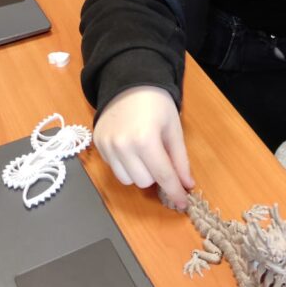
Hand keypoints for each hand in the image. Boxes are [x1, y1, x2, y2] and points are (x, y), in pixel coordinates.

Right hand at [93, 86, 193, 207]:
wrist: (130, 83)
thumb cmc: (157, 104)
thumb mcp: (174, 129)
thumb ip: (180, 160)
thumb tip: (187, 185)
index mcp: (146, 139)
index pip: (163, 176)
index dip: (174, 192)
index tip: (182, 203)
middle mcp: (123, 145)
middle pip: (144, 182)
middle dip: (157, 176)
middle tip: (161, 158)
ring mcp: (107, 146)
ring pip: (127, 180)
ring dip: (140, 173)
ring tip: (145, 153)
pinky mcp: (98, 145)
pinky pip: (115, 169)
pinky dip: (126, 166)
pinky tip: (131, 149)